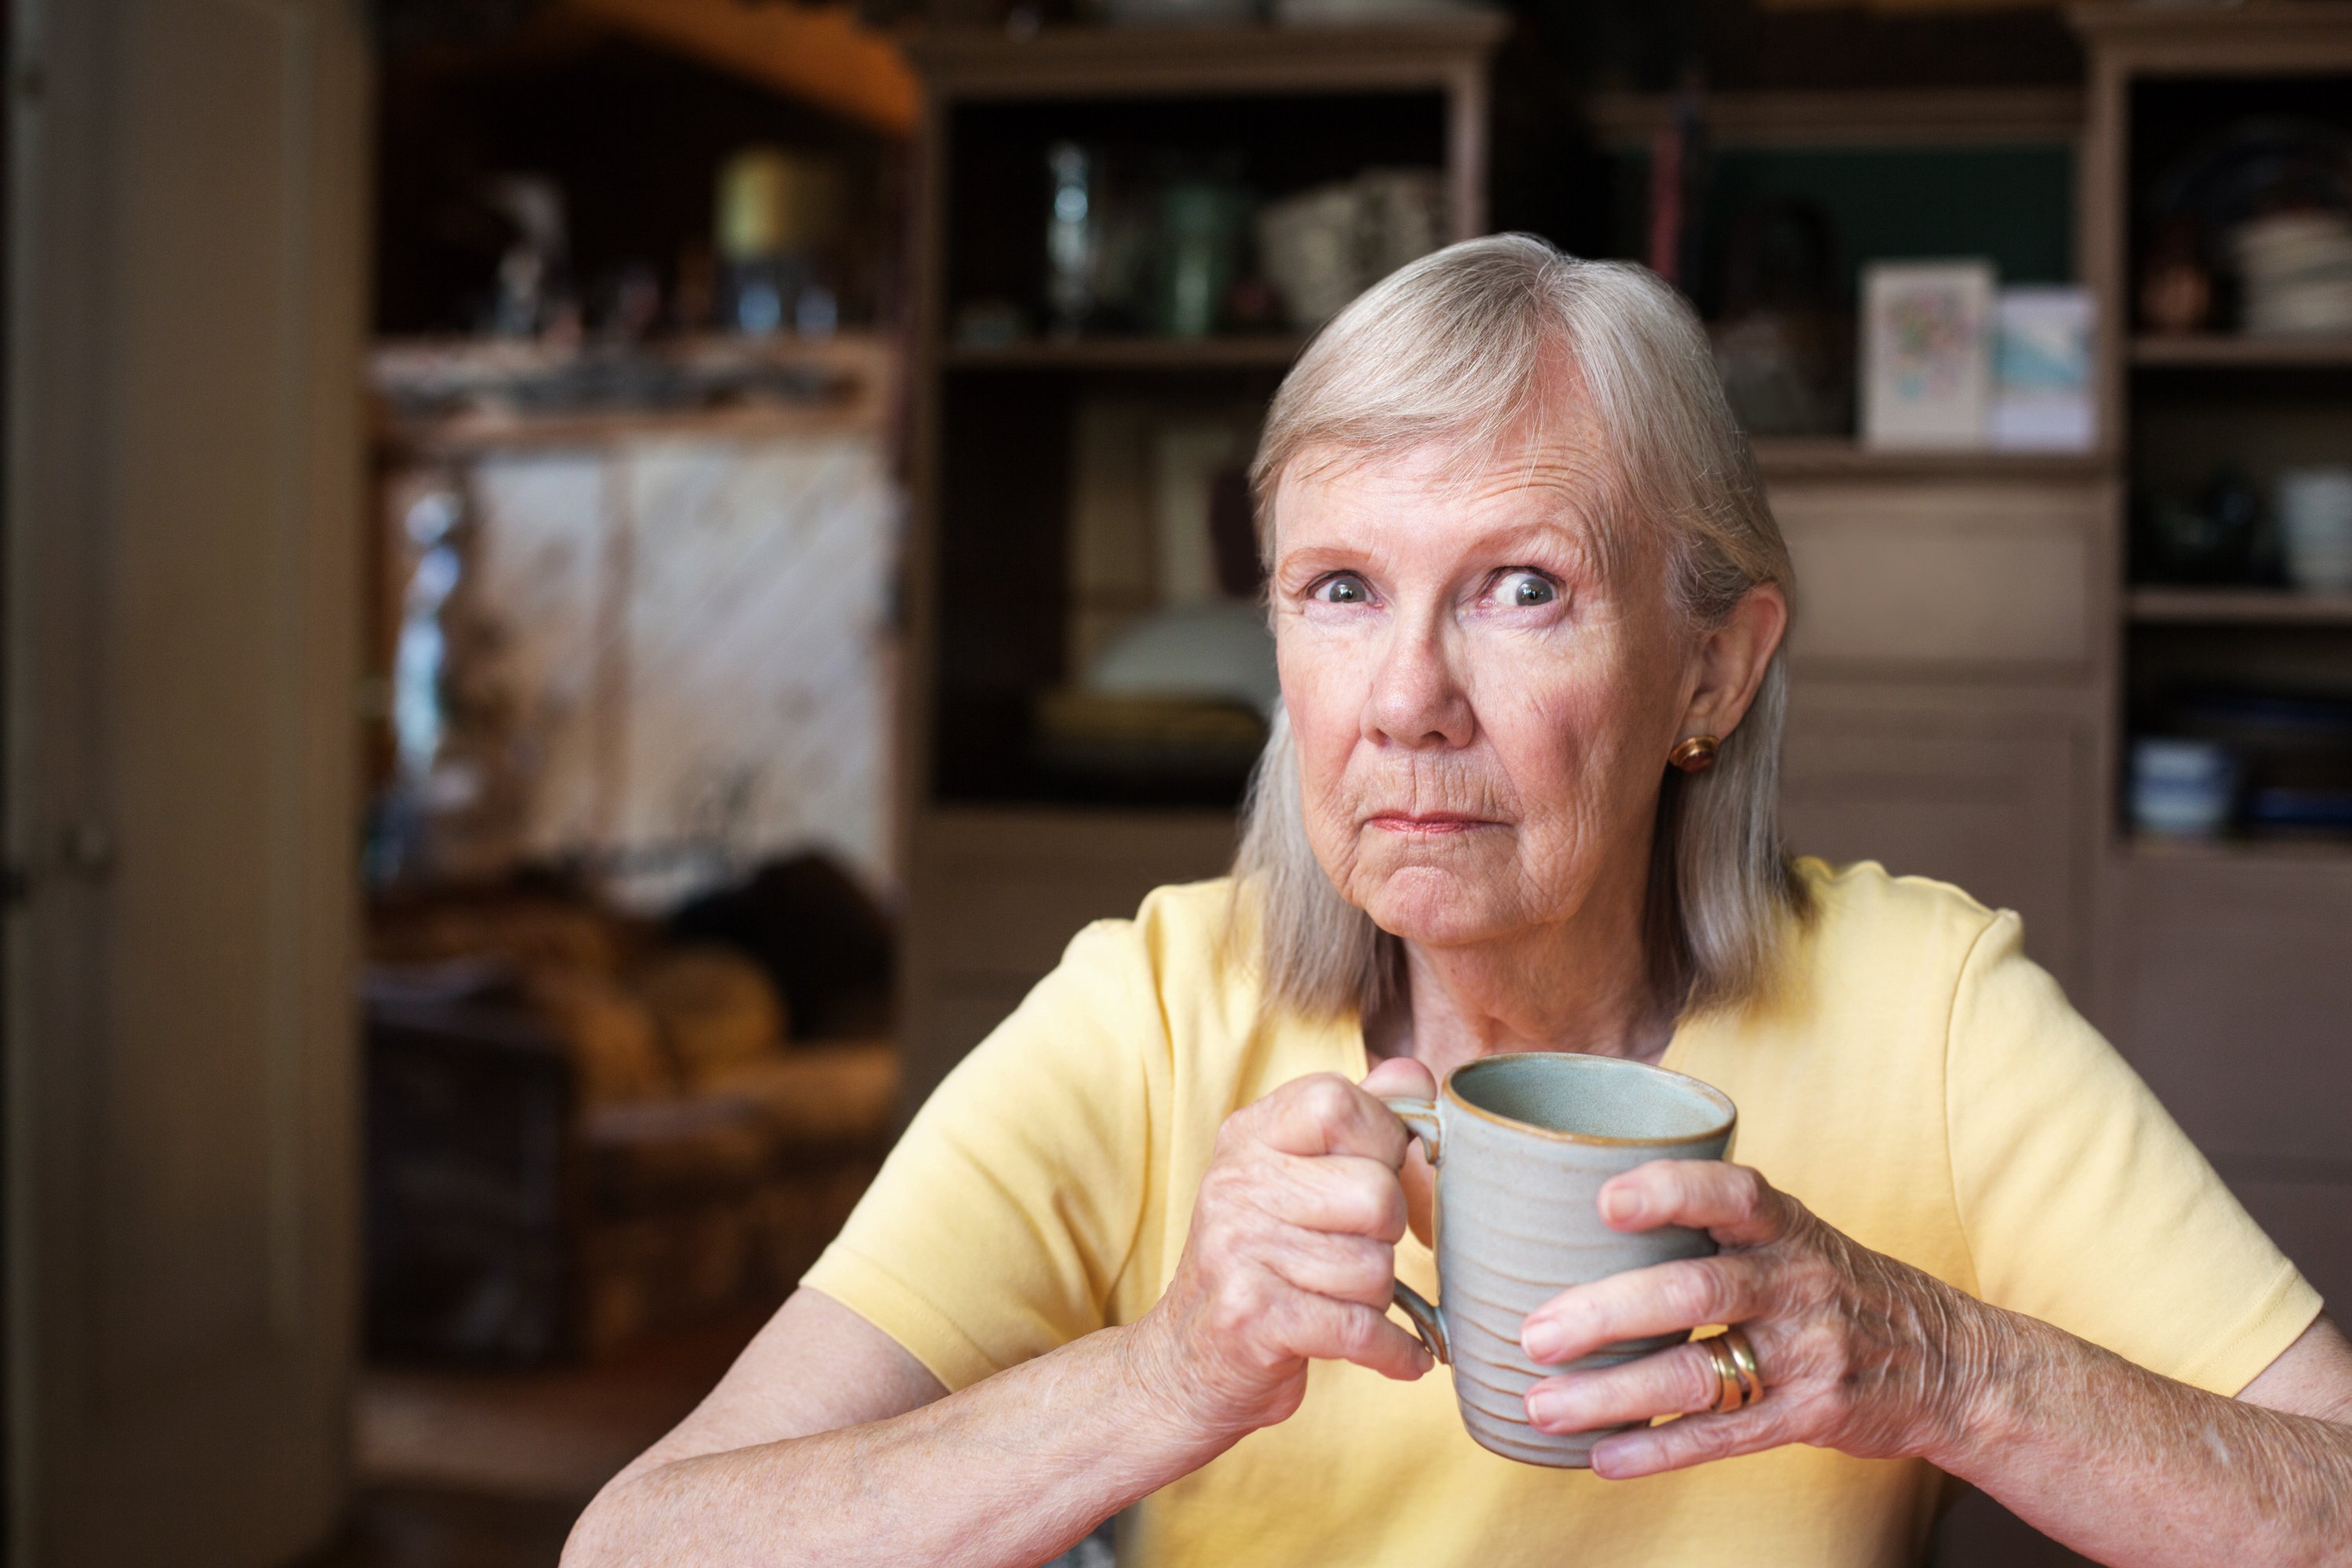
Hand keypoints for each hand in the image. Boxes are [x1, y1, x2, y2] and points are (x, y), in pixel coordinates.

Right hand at [1127, 1063, 1437, 1444]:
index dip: (1382, 1142)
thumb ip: (1356, 1120)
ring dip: (1378, 1298)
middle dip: (1387, 1235)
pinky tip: (1400, 1354)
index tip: (1376, 1173)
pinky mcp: (1253, 1318)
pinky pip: (1362, 1329)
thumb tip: (1415, 1076)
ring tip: (1344, 1299)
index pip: (1338, 1103)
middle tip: (1357, 1250)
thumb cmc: (1261, 1260)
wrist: (1188, 1362)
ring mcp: (1238, 1250)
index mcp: (1248, 1136)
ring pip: (1375, 1269)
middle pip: (1376, 1196)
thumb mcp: (1293, 1176)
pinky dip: (1395, 1351)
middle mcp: (1235, 1184)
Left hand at [1516, 1160, 1991, 1478]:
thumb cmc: (1837, 1286)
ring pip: (1699, 1373)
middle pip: (1696, 1290)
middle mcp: (1797, 1282)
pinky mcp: (1812, 1415)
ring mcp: (1808, 1353)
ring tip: (1543, 1406)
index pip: (1731, 1194)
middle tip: (1534, 1333)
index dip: (1669, 1191)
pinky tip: (1602, 1456)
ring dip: (1613, 1394)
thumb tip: (1578, 1214)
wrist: (1953, 1364)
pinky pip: (1724, 1435)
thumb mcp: (1794, 1234)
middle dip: (1608, 1313)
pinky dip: (1658, 1447)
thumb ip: (1712, 1223)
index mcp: (1785, 1225)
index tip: (1604, 1201)